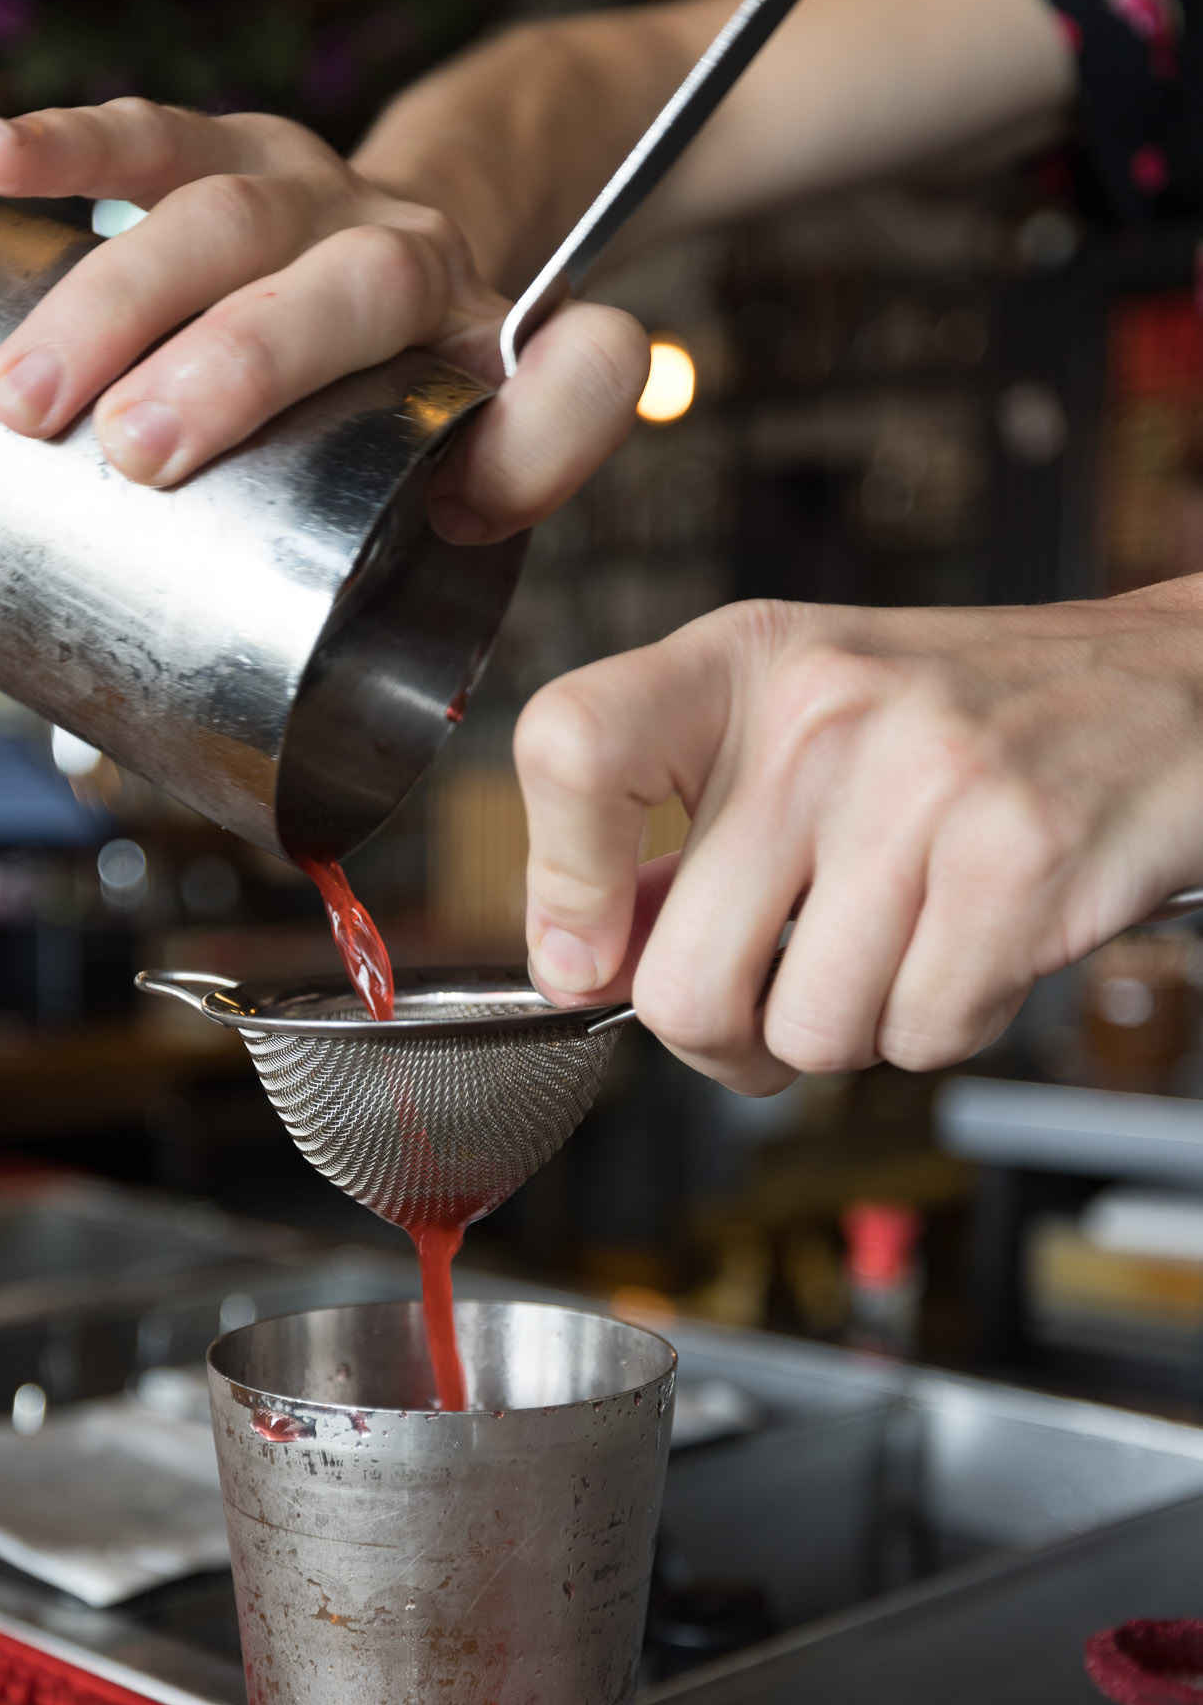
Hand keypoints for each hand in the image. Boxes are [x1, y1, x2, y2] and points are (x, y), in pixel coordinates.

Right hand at [0, 102, 646, 540]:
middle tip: (135, 456)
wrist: (406, 273)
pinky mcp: (240, 155)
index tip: (461, 513)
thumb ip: (450, 523)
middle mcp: (418, 257)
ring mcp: (325, 199)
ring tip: (28, 400)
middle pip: (347, 288)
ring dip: (121, 302)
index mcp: (497, 350)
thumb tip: (364, 572)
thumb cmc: (402, 414)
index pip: (577, 367)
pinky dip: (74, 145)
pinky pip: (161, 136)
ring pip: (232, 222)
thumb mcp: (459, 484)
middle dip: (236, 368)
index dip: (539, 442)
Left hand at [518, 580, 1202, 1093]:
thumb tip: (587, 956)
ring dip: (855, 1031)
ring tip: (902, 947)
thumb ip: (685, 834)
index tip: (590, 954)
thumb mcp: (803, 726)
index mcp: (743, 664)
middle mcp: (823, 709)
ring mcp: (923, 780)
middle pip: (684, 983)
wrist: (1169, 689)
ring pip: (809, 1032)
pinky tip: (974, 945)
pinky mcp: (1017, 856)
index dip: (562, 886)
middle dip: (731, 1040)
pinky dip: (947, 1024)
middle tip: (778, 1003)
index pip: (572, 747)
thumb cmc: (971, 722)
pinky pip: (921, 1035)